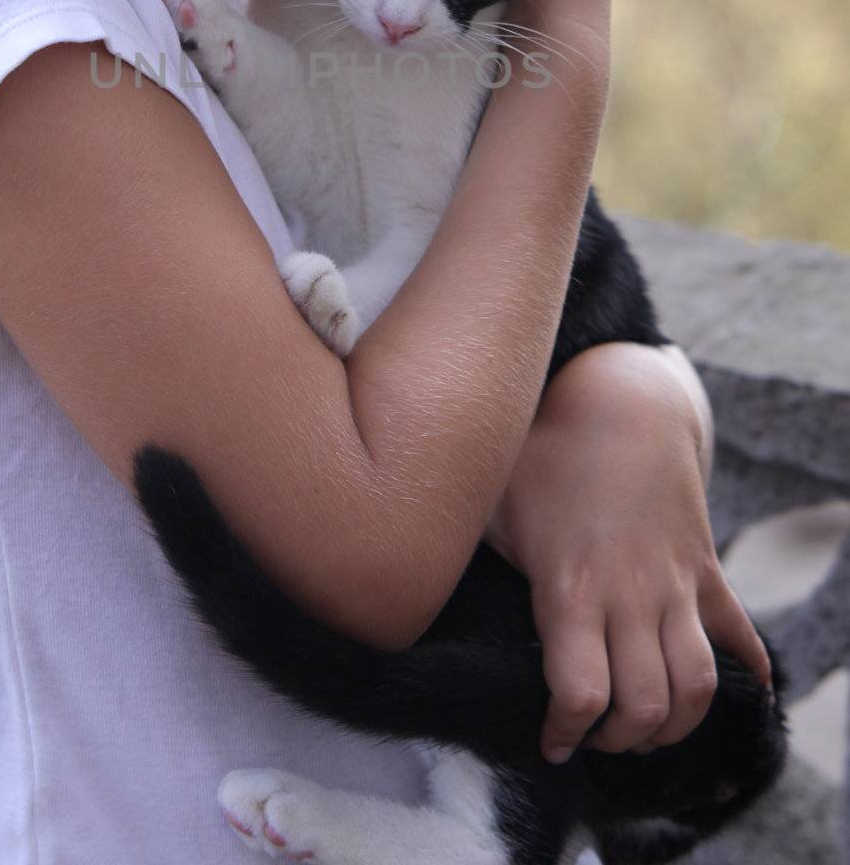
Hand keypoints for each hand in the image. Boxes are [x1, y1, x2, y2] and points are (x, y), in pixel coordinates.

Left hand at [484, 343, 772, 763]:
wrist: (624, 401)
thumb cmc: (543, 452)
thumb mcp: (489, 500)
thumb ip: (451, 549)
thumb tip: (396, 583)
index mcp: (572, 586)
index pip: (582, 694)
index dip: (566, 732)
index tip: (551, 741)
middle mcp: (630, 594)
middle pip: (645, 706)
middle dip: (619, 739)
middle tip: (594, 736)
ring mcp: (675, 584)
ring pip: (698, 686)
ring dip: (676, 724)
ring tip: (644, 726)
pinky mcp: (705, 570)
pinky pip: (740, 635)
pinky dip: (747, 674)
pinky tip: (733, 696)